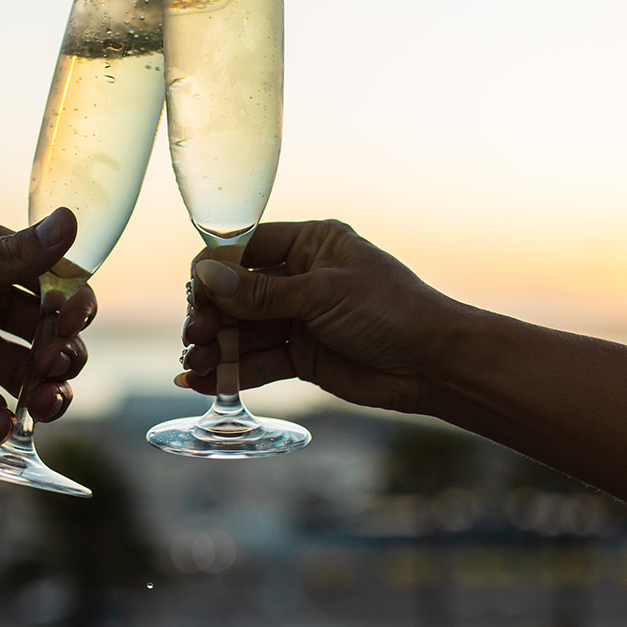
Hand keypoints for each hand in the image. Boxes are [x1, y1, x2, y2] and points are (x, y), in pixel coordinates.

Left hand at [0, 208, 93, 443]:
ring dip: (42, 391)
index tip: (74, 321)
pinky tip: (2, 427)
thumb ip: (9, 255)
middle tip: (53, 365)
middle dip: (61, 351)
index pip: (50, 281)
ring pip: (21, 373)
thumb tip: (72, 221)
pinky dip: (0, 421)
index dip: (72, 303)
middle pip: (44, 332)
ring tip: (42, 406)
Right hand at [179, 220, 471, 415]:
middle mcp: (301, 277)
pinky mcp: (302, 357)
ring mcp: (300, 318)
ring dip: (217, 348)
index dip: (216, 270)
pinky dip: (232, 372)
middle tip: (194, 337)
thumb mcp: (322, 294)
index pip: (247, 248)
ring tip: (192, 366)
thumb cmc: (390, 311)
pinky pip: (258, 361)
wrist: (433, 363)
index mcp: (311, 244)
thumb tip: (206, 276)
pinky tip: (204, 383)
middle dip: (213, 315)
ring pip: (245, 331)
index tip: (194, 293)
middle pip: (239, 294)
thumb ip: (262, 292)